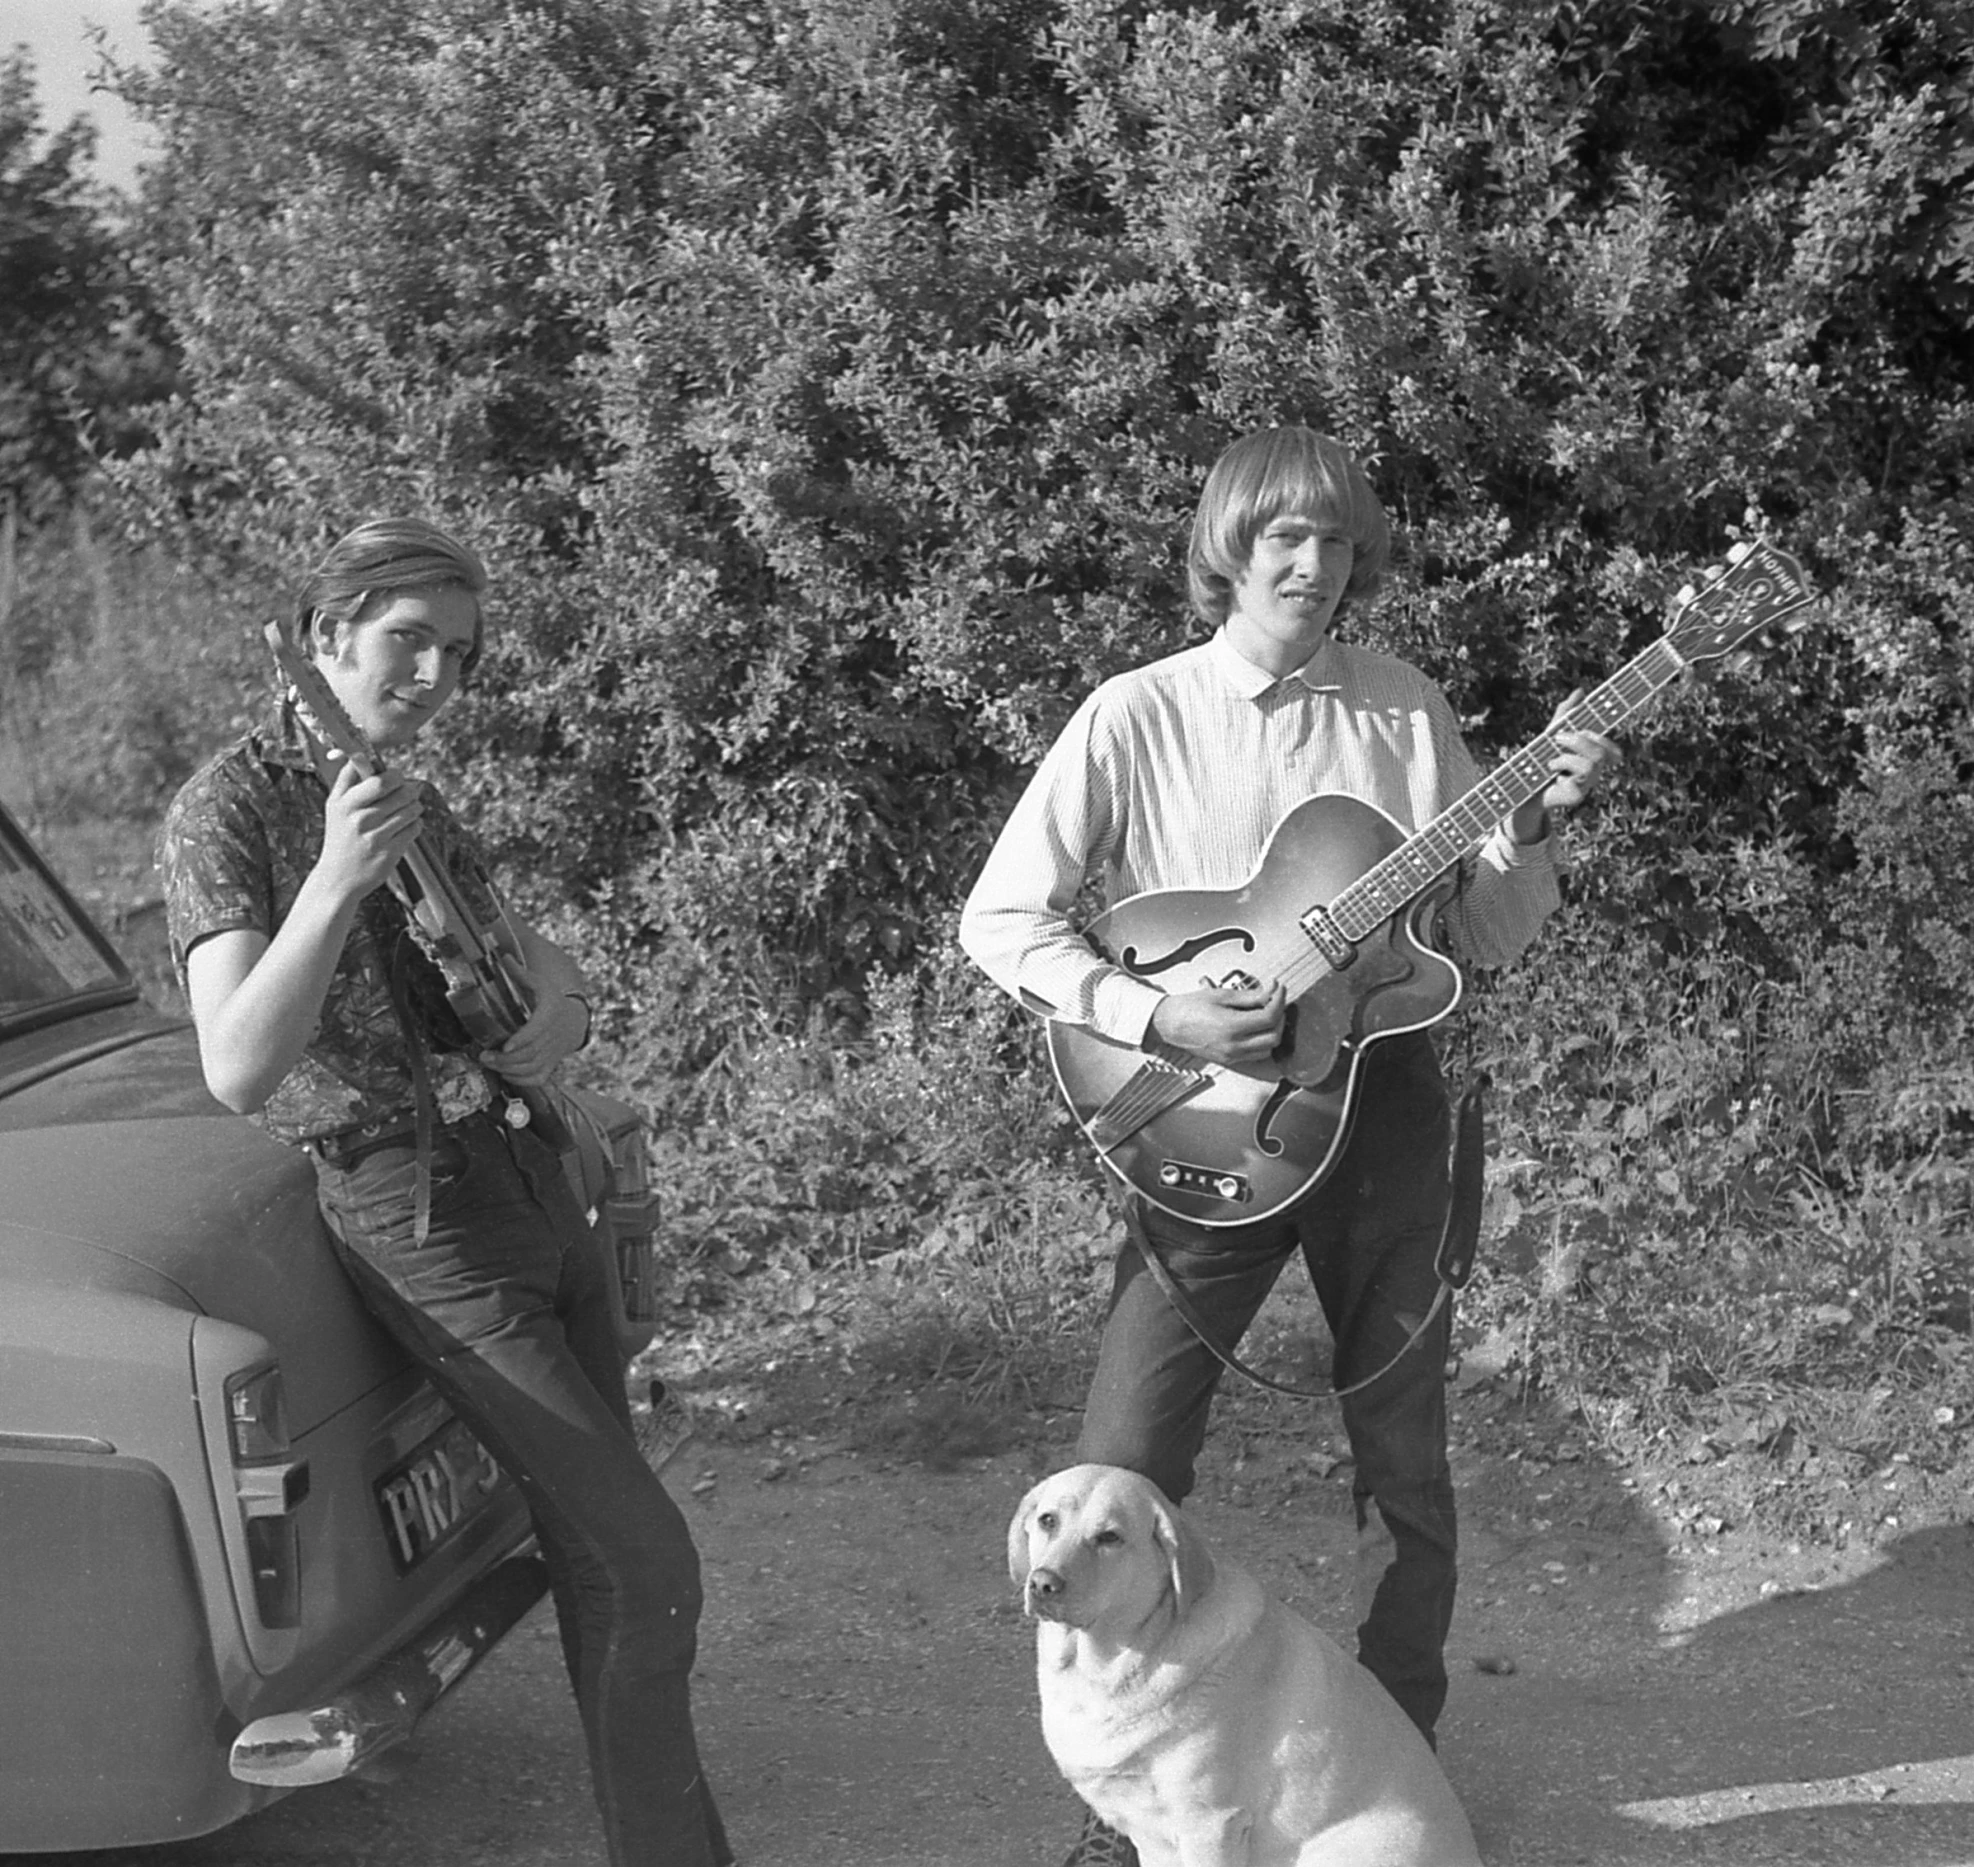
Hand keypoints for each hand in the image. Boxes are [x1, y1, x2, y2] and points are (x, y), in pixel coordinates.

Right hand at [318, 760, 424, 898]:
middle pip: (402, 793)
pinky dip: (415, 824)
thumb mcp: (334, 806)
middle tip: (408, 792)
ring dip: (415, 807)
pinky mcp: (390, 852)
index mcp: (345, 804)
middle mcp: (360, 820)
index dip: (395, 776)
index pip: (381, 781)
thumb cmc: (339, 836)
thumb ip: (346, 779)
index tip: (396, 778)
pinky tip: (407, 826)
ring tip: (408, 808)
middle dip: (410, 790)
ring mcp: (376, 837)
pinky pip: (415, 828)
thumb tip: (358, 752)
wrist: (338, 878)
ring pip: (412, 810)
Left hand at [480, 975, 586, 1084]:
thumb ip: (521, 974)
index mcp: (549, 1014)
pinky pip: (537, 1078)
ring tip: (490, 1063)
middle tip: (485, 1056)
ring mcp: (552, 1053)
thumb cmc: (551, 1001)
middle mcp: (552, 1036)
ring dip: (509, 1069)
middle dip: (506, 1058)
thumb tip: (503, 957)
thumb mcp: (540, 984)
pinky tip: (506, 1074)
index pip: (537, 1030)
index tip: (505, 1045)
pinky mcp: (550, 1065)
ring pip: (532, 1067)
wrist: (574, 1021)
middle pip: (530, 1052)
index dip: (522, 1039)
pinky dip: (521, 1080)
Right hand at [1148, 980, 1286, 1066]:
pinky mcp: (1229, 1060)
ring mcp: (1232, 1055)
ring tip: (1268, 1015)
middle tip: (1276, 1001)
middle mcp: (1234, 1045)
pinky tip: (1258, 1028)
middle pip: (1274, 1036)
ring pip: (1268, 1048)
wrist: (1170, 1023)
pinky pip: (1256, 1055)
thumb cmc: (1189, 1008)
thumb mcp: (1222, 995)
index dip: (1279, 1000)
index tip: (1278, 989)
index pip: (1269, 1017)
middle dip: (1280, 1016)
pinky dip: (1263, 1042)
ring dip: (1274, 1031)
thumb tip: (1270, 992)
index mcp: (1231, 1027)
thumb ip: (1250, 996)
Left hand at [1510, 690, 1621, 842]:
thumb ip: (1566, 714)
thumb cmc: (1540, 760)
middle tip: (1557, 738)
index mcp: (1591, 755)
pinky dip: (1561, 768)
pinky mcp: (1577, 796)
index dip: (1611, 740)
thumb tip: (1580, 691)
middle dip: (1580, 740)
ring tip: (1550, 761)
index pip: (1609, 746)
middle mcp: (1593, 771)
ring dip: (1567, 756)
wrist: (1522, 788)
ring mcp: (1587, 785)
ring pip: (1592, 763)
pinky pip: (1577, 777)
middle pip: (1600, 751)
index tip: (1612, 726)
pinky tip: (1551, 773)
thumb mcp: (1551, 734)